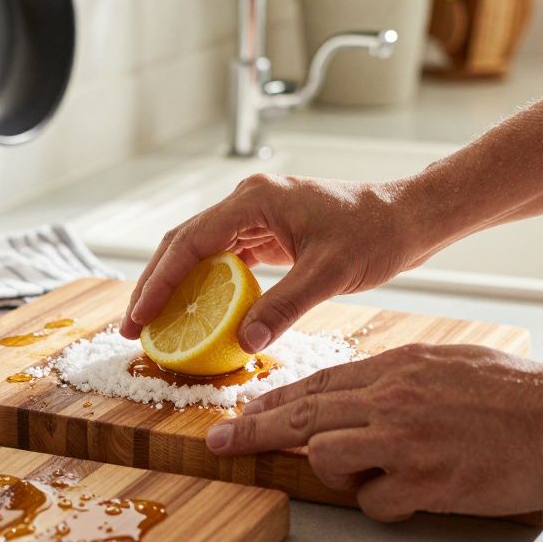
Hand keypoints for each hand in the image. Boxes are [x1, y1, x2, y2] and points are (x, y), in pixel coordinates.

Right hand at [120, 174, 423, 352]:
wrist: (409, 218)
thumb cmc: (376, 234)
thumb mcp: (329, 274)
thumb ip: (284, 306)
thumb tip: (244, 341)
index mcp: (254, 200)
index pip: (189, 242)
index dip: (159, 283)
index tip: (140, 317)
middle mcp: (249, 202)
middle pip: (183, 243)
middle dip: (155, 286)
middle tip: (134, 327)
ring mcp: (257, 216)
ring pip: (200, 251)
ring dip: (177, 287)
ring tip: (157, 325)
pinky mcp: (270, 233)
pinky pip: (225, 260)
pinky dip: (206, 287)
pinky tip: (198, 315)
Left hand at [206, 344, 542, 521]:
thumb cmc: (524, 393)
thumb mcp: (454, 362)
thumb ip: (406, 376)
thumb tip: (375, 391)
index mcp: (398, 368)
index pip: (317, 383)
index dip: (275, 400)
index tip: (246, 412)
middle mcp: (392, 399)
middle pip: (302, 417)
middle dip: (253, 432)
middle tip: (221, 444)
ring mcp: (404, 441)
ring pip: (326, 457)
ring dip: (335, 472)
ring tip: (369, 474)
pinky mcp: (424, 481)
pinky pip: (375, 502)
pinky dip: (384, 504)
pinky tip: (409, 497)